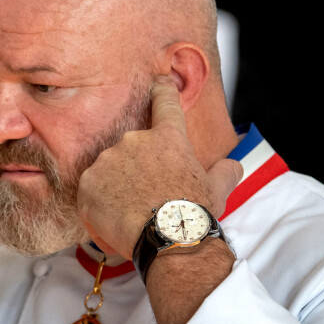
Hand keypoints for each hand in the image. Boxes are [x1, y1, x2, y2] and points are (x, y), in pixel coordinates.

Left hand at [77, 75, 241, 258]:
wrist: (169, 240)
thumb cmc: (194, 214)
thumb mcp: (217, 189)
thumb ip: (225, 172)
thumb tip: (234, 166)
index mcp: (168, 137)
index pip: (165, 103)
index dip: (162, 91)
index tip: (157, 82)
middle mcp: (135, 140)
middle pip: (132, 149)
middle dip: (136, 170)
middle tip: (147, 197)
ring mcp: (109, 160)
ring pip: (110, 169)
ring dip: (117, 186)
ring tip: (132, 213)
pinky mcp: (89, 182)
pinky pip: (92, 190)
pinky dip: (100, 204)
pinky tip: (115, 220)